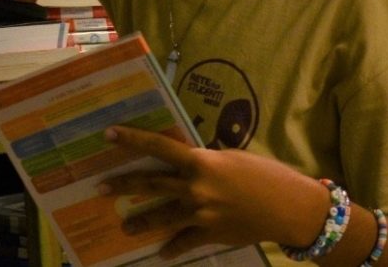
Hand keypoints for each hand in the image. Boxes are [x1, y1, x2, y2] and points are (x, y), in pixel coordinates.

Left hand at [98, 125, 329, 258]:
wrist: (288, 207)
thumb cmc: (265, 174)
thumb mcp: (233, 158)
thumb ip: (207, 161)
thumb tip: (189, 163)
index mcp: (201, 162)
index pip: (159, 147)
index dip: (133, 140)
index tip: (110, 134)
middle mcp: (195, 187)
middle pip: (151, 184)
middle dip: (123, 185)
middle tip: (100, 187)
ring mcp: (200, 214)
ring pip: (160, 217)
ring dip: (140, 222)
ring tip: (123, 227)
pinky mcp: (209, 234)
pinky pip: (183, 243)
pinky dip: (172, 248)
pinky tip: (161, 253)